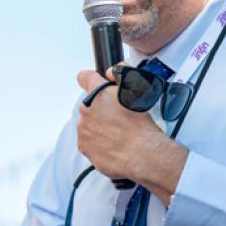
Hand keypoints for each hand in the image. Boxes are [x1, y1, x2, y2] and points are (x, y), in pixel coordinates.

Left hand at [77, 69, 187, 201]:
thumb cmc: (141, 125)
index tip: (93, 81)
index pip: (85, 77)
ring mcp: (83, 129)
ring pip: (88, 124)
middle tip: (118, 117)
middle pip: (89, 105)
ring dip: (99, 127)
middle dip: (100, 109)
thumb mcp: (136, 90)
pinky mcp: (84, 147)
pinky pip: (89, 142)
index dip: (90, 78)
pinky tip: (113, 144)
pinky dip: (98, 143)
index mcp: (97, 93)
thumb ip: (120, 75)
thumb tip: (110, 72)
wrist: (142, 153)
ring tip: (118, 134)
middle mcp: (86, 110)